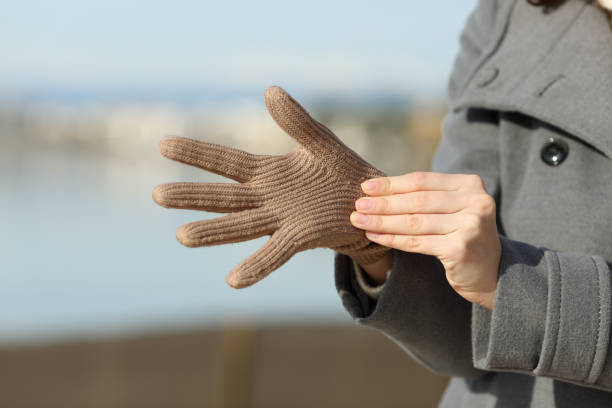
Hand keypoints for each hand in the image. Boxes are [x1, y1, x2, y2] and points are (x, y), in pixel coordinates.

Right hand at [153, 86, 389, 288]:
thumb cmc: (341, 172)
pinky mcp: (301, 237)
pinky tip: (233, 281)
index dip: (196, 153)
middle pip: (223, 197)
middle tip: (157, 194)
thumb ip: (296, 120)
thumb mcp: (319, 141)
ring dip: (212, 232)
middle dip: (192, 196)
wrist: (369, 202)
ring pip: (240, 226)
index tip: (163, 144)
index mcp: (267, 173)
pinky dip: (256, 266)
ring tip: (182, 237)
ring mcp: (281, 220)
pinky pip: (275, 253)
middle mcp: (266, 198)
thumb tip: (270, 90)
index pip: (225, 162)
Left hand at [349, 172, 500, 309]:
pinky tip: (374, 236)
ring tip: (359, 220)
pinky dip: (392, 239)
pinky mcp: (460, 248)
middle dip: (383, 203)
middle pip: (417, 201)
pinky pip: (417, 242)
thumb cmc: (463, 235)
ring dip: (382, 221)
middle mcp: (475, 201)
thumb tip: (377, 190)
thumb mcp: (452, 209)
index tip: (366, 187)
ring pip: (414, 222)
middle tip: (357, 205)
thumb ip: (426, 197)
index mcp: (470, 184)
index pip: (422, 181)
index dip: (392, 184)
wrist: (493, 273)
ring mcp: (470, 225)